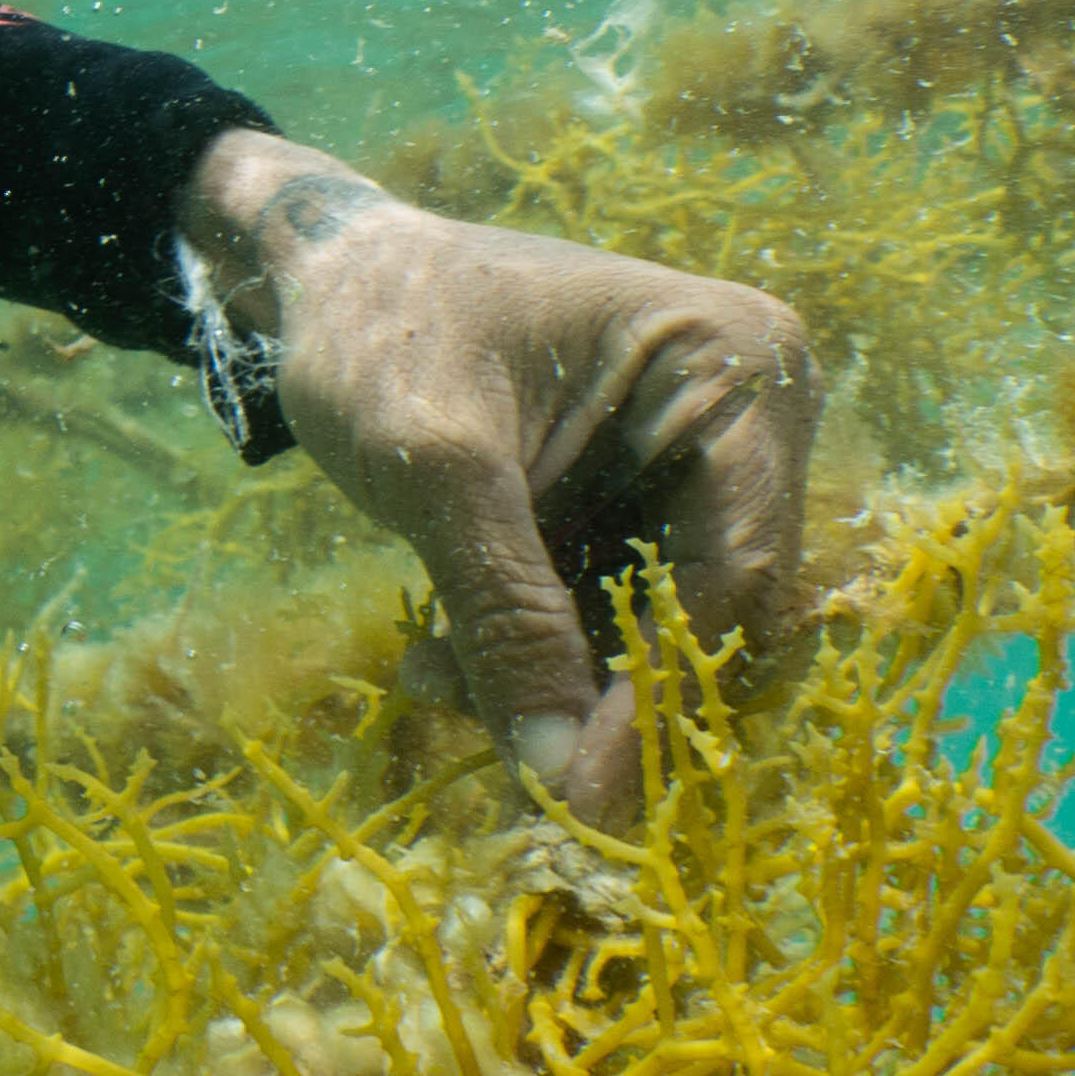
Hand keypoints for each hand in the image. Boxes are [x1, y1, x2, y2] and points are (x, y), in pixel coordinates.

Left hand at [183, 127, 817, 829]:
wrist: (325, 274)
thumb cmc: (386, 327)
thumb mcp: (438, 468)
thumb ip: (507, 617)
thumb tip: (562, 784)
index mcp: (738, 364)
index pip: (733, 570)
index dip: (663, 694)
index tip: (584, 801)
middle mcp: (749, 416)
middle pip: (713, 613)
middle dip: (599, 690)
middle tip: (494, 749)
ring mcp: (698, 465)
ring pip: (661, 633)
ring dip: (552, 683)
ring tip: (434, 678)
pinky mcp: (643, 506)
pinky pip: (616, 617)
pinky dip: (536, 656)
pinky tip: (442, 661)